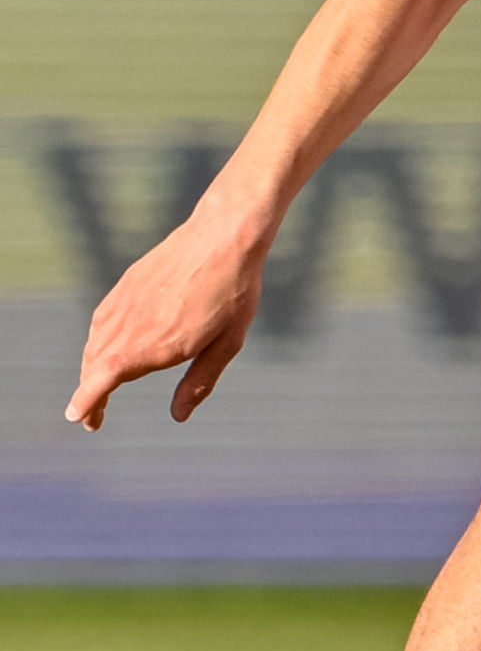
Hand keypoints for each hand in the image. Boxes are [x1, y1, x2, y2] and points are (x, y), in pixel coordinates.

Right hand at [66, 216, 266, 431]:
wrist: (224, 234)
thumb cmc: (233, 291)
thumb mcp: (227, 343)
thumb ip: (200, 382)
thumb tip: (179, 415)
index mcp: (152, 343)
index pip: (102, 379)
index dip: (86, 400)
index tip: (76, 416)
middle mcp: (130, 324)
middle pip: (94, 366)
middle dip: (89, 393)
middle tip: (93, 416)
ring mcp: (125, 300)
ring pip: (95, 343)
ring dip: (92, 370)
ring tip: (99, 387)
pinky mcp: (128, 283)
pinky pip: (101, 320)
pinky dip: (97, 341)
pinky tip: (106, 347)